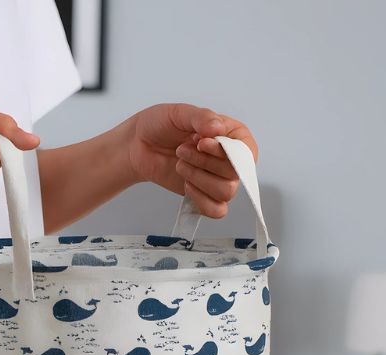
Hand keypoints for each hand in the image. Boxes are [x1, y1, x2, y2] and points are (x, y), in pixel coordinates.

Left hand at [126, 103, 257, 218]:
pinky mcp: (205, 196)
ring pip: (226, 192)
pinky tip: (186, 185)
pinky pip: (216, 210)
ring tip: (180, 164)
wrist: (138, 145)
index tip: (201, 142)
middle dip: (204, 162)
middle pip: (234, 174)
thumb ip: (201, 118)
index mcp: (233, 135)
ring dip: (199, 178)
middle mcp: (231, 159)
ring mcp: (218, 179)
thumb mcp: (180, 113)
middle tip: (182, 150)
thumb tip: (217, 129)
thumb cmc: (161, 125)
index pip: (246, 151)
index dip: (226, 152)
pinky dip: (201, 200)